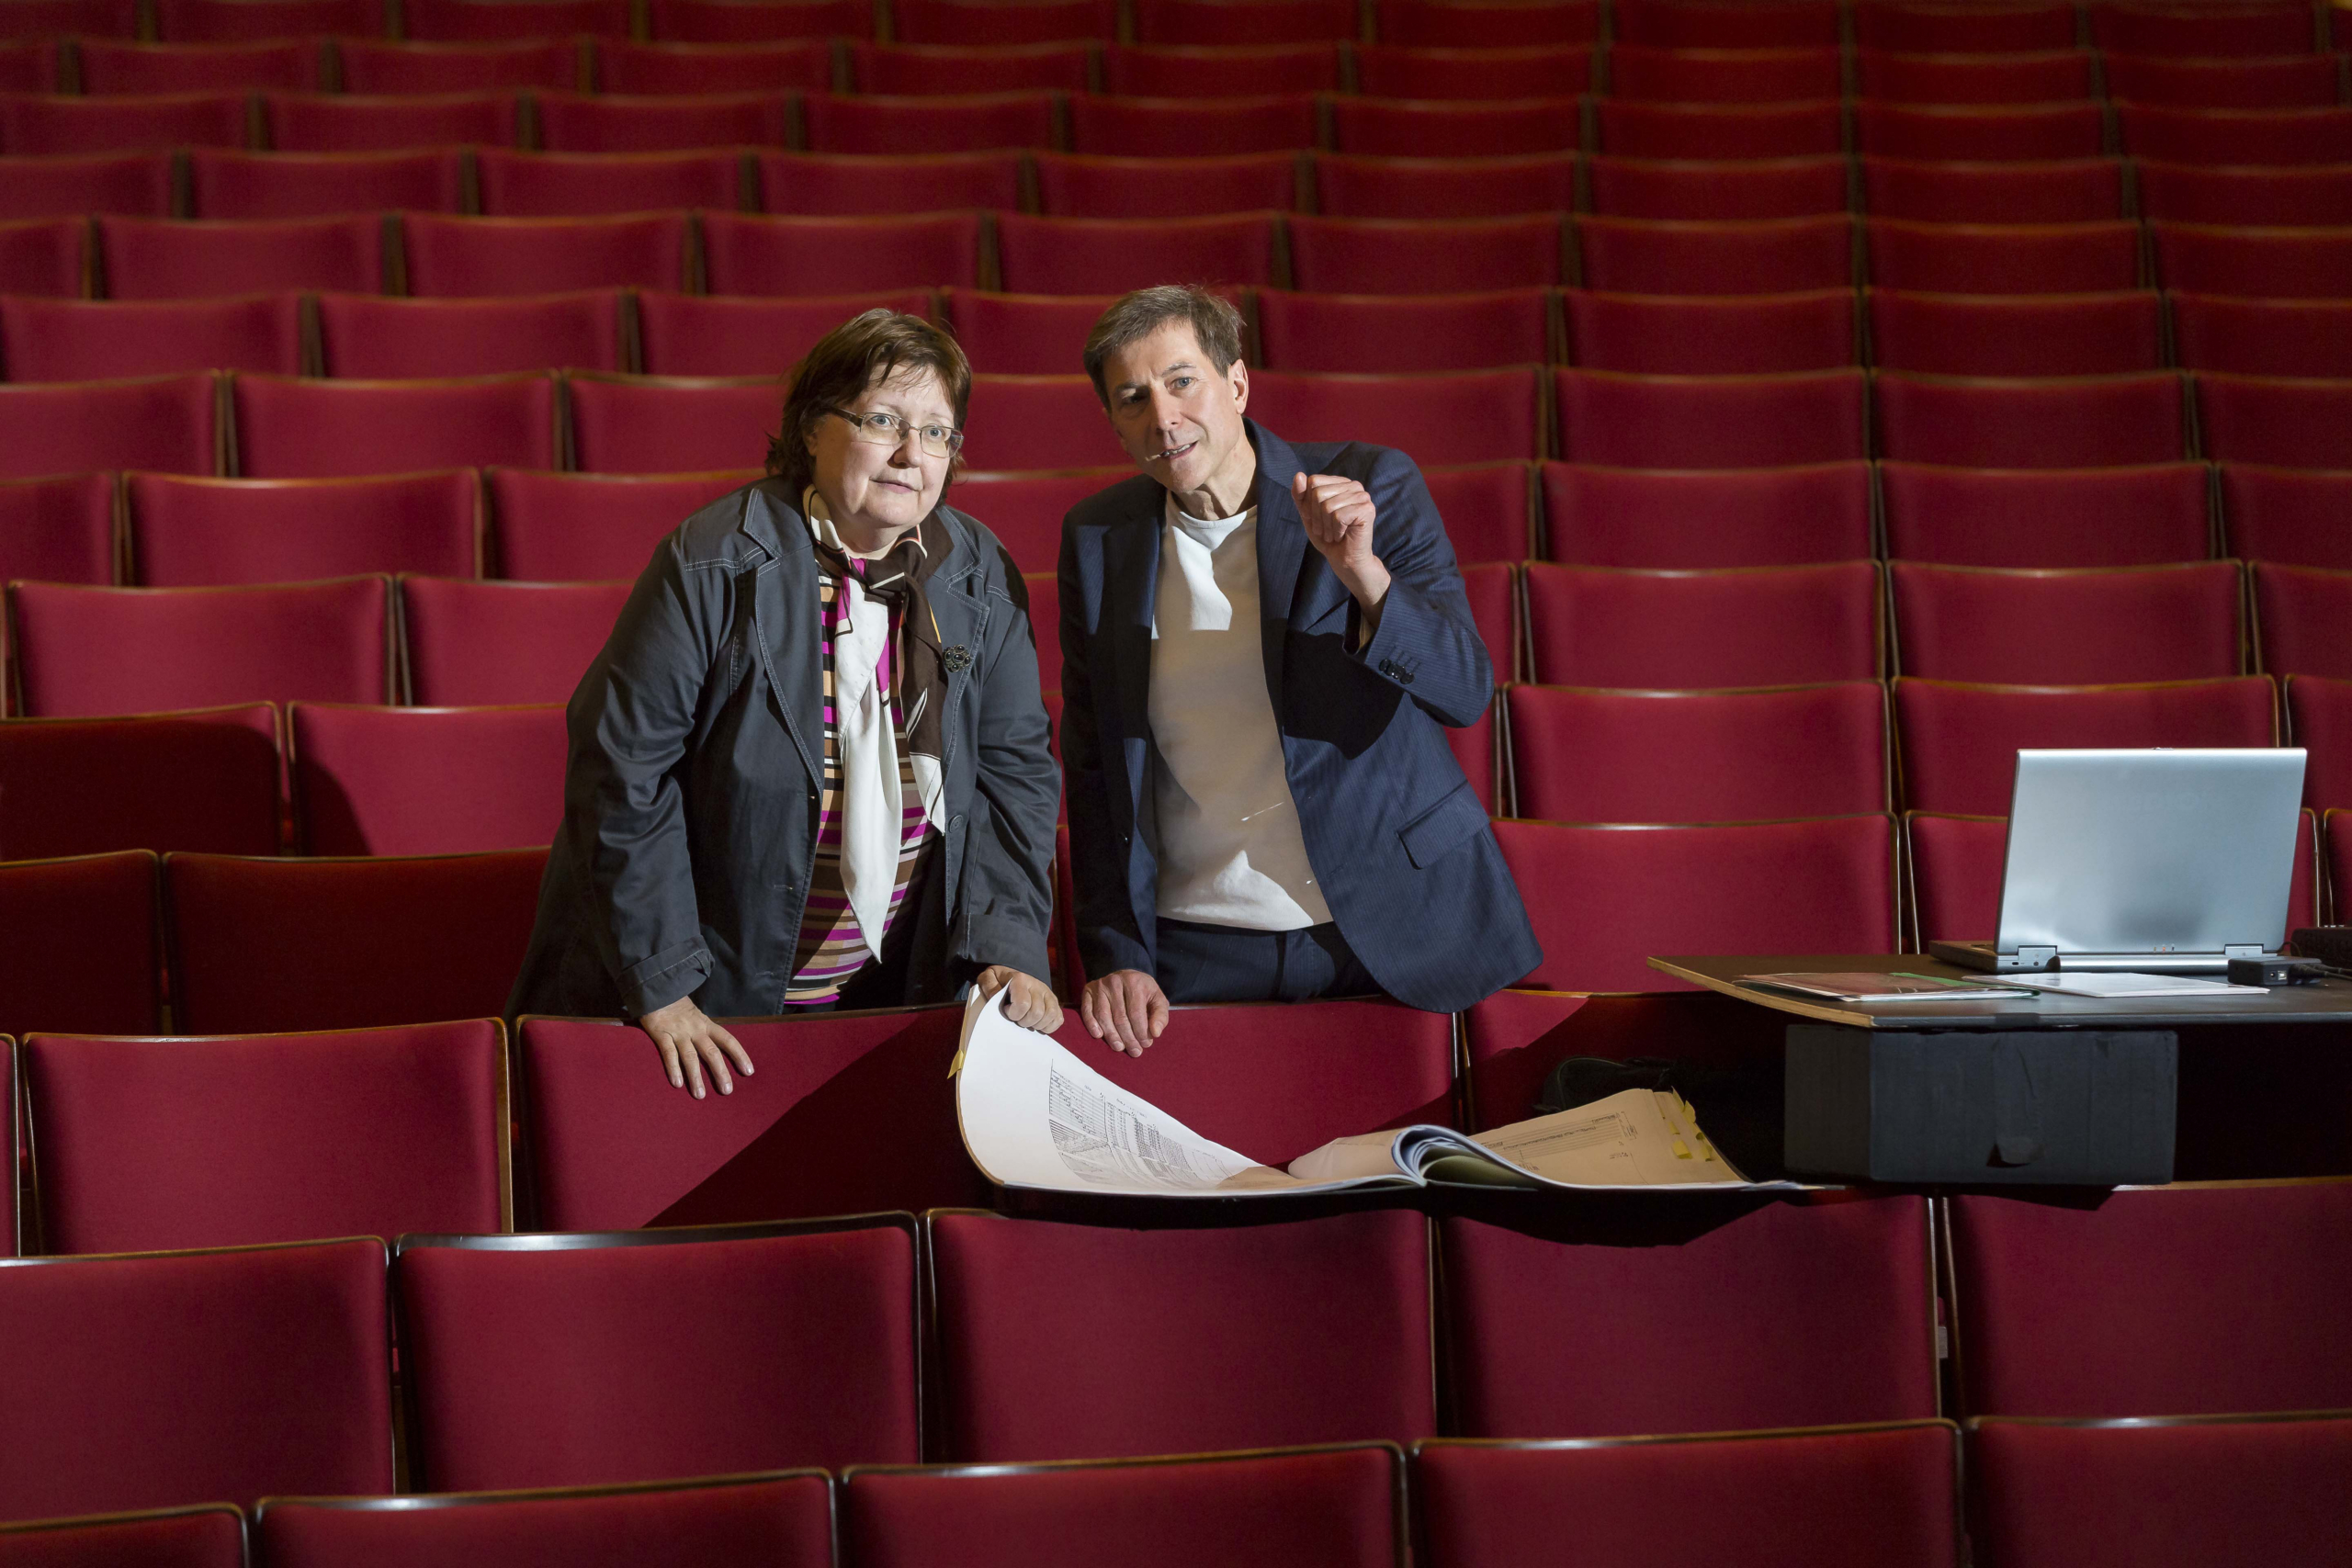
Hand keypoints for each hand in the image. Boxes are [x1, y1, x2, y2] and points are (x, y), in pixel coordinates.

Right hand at [639, 995, 753, 1100]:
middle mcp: (695, 1029)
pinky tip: (677, 1083)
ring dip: (696, 1077)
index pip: (728, 1040)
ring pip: (690, 1057)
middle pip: (712, 1052)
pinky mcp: (661, 1034)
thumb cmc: (678, 1007)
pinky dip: (673, 1068)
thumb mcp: (697, 1016)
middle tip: (727, 1090)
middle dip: (720, 1072)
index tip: (749, 1071)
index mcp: (706, 1024)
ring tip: (700, 1095)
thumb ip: (705, 1032)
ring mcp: (678, 1032)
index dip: (739, 1055)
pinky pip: (668, 1053)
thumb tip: (718, 1051)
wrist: (657, 989)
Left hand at [976, 965, 1062, 1033]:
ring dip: (1037, 1024)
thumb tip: (994, 997)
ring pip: (1050, 1015)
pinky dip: (1049, 1026)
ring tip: (1027, 1022)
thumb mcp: (988, 977)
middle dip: (1024, 1022)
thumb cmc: (999, 979)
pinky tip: (1038, 1025)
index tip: (1007, 1011)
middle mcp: (1037, 985)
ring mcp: (1047, 993)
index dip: (1013, 1013)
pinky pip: (1058, 1018)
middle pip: (1037, 1012)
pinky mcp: (1054, 1001)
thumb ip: (989, 985)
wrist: (1013, 973)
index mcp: (1020, 979)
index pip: (1023, 1003)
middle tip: (1016, 1019)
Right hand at [1079, 969, 1169, 1057]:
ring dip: (1111, 1035)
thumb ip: (1160, 1016)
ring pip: (1103, 1016)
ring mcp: (1100, 986)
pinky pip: (1087, 1010)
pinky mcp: (1088, 990)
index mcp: (1134, 982)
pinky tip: (1099, 1035)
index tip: (1145, 1044)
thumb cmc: (1144, 992)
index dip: (1141, 1032)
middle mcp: (1115, 981)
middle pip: (1120, 1017)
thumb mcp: (1158, 1000)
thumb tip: (1155, 1033)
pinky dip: (1091, 1024)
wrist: (1126, 977)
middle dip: (1128, 1038)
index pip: (1136, 1013)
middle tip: (1134, 1051)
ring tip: (1119, 1047)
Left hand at [1292, 470, 1389, 621]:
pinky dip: (1336, 531)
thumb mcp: (1308, 515)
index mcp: (1341, 483)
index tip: (1318, 519)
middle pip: (1319, 493)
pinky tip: (1343, 535)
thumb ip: (1301, 495)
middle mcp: (1354, 485)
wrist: (1344, 560)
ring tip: (1334, 534)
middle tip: (1326, 530)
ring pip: (1327, 506)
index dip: (1309, 504)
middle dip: (1317, 517)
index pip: (1313, 481)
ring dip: (1326, 527)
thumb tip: (1299, 475)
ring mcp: (1362, 496)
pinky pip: (1338, 516)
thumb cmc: (1328, 537)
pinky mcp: (1367, 509)